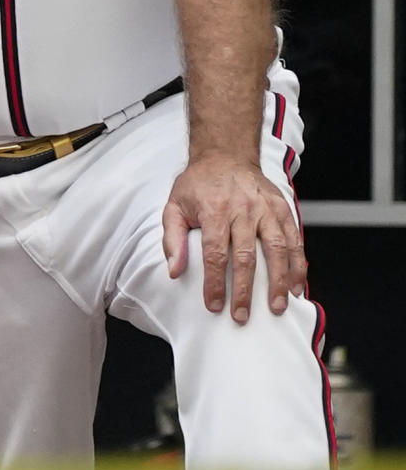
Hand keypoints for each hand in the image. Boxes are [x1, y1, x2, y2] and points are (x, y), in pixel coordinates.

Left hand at [162, 152, 306, 323]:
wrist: (225, 153)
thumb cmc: (198, 184)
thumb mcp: (175, 204)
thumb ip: (172, 238)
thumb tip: (174, 271)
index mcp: (214, 209)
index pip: (215, 253)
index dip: (215, 282)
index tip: (213, 305)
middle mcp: (242, 209)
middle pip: (246, 256)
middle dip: (244, 290)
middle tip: (242, 316)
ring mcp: (265, 208)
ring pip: (276, 249)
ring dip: (278, 281)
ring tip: (277, 306)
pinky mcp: (282, 207)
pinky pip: (293, 238)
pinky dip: (298, 263)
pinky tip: (298, 285)